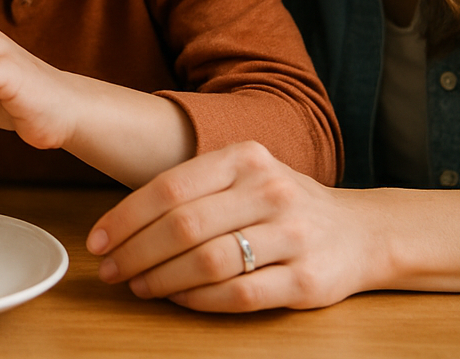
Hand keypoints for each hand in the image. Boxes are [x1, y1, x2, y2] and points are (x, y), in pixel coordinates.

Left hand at [86, 140, 377, 310]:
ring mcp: (292, 235)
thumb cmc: (282, 203)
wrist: (361, 231)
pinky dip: (199, 300)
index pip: (169, 188)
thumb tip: (122, 220)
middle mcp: (270, 191)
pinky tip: (178, 299)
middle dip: (135, 252)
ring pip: (208, 262)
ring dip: (162, 279)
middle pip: (183, 226)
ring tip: (138, 286)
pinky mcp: (307, 281)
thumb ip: (193, 188)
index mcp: (245, 158)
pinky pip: (239, 294)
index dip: (125, 218)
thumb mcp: (243, 176)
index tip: (98, 240)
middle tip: (109, 270)